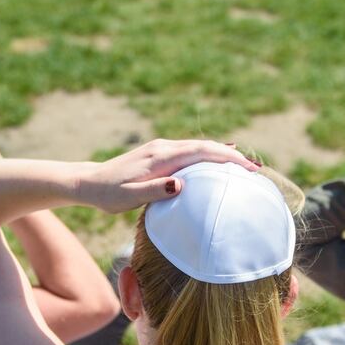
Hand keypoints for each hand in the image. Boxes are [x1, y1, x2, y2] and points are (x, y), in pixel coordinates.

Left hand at [80, 139, 260, 212]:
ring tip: (245, 165)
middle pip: (205, 147)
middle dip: (232, 156)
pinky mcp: (159, 153)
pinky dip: (208, 154)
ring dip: (222, 154)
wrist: (89, 182)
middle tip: (256, 169)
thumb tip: (181, 185)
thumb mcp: (129, 198)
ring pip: (199, 147)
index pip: (201, 153)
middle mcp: (164, 147)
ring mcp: (162, 148)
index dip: (226, 159)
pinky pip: (191, 150)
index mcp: (161, 157)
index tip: (248, 169)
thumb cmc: (109, 195)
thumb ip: (154, 191)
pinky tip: (220, 157)